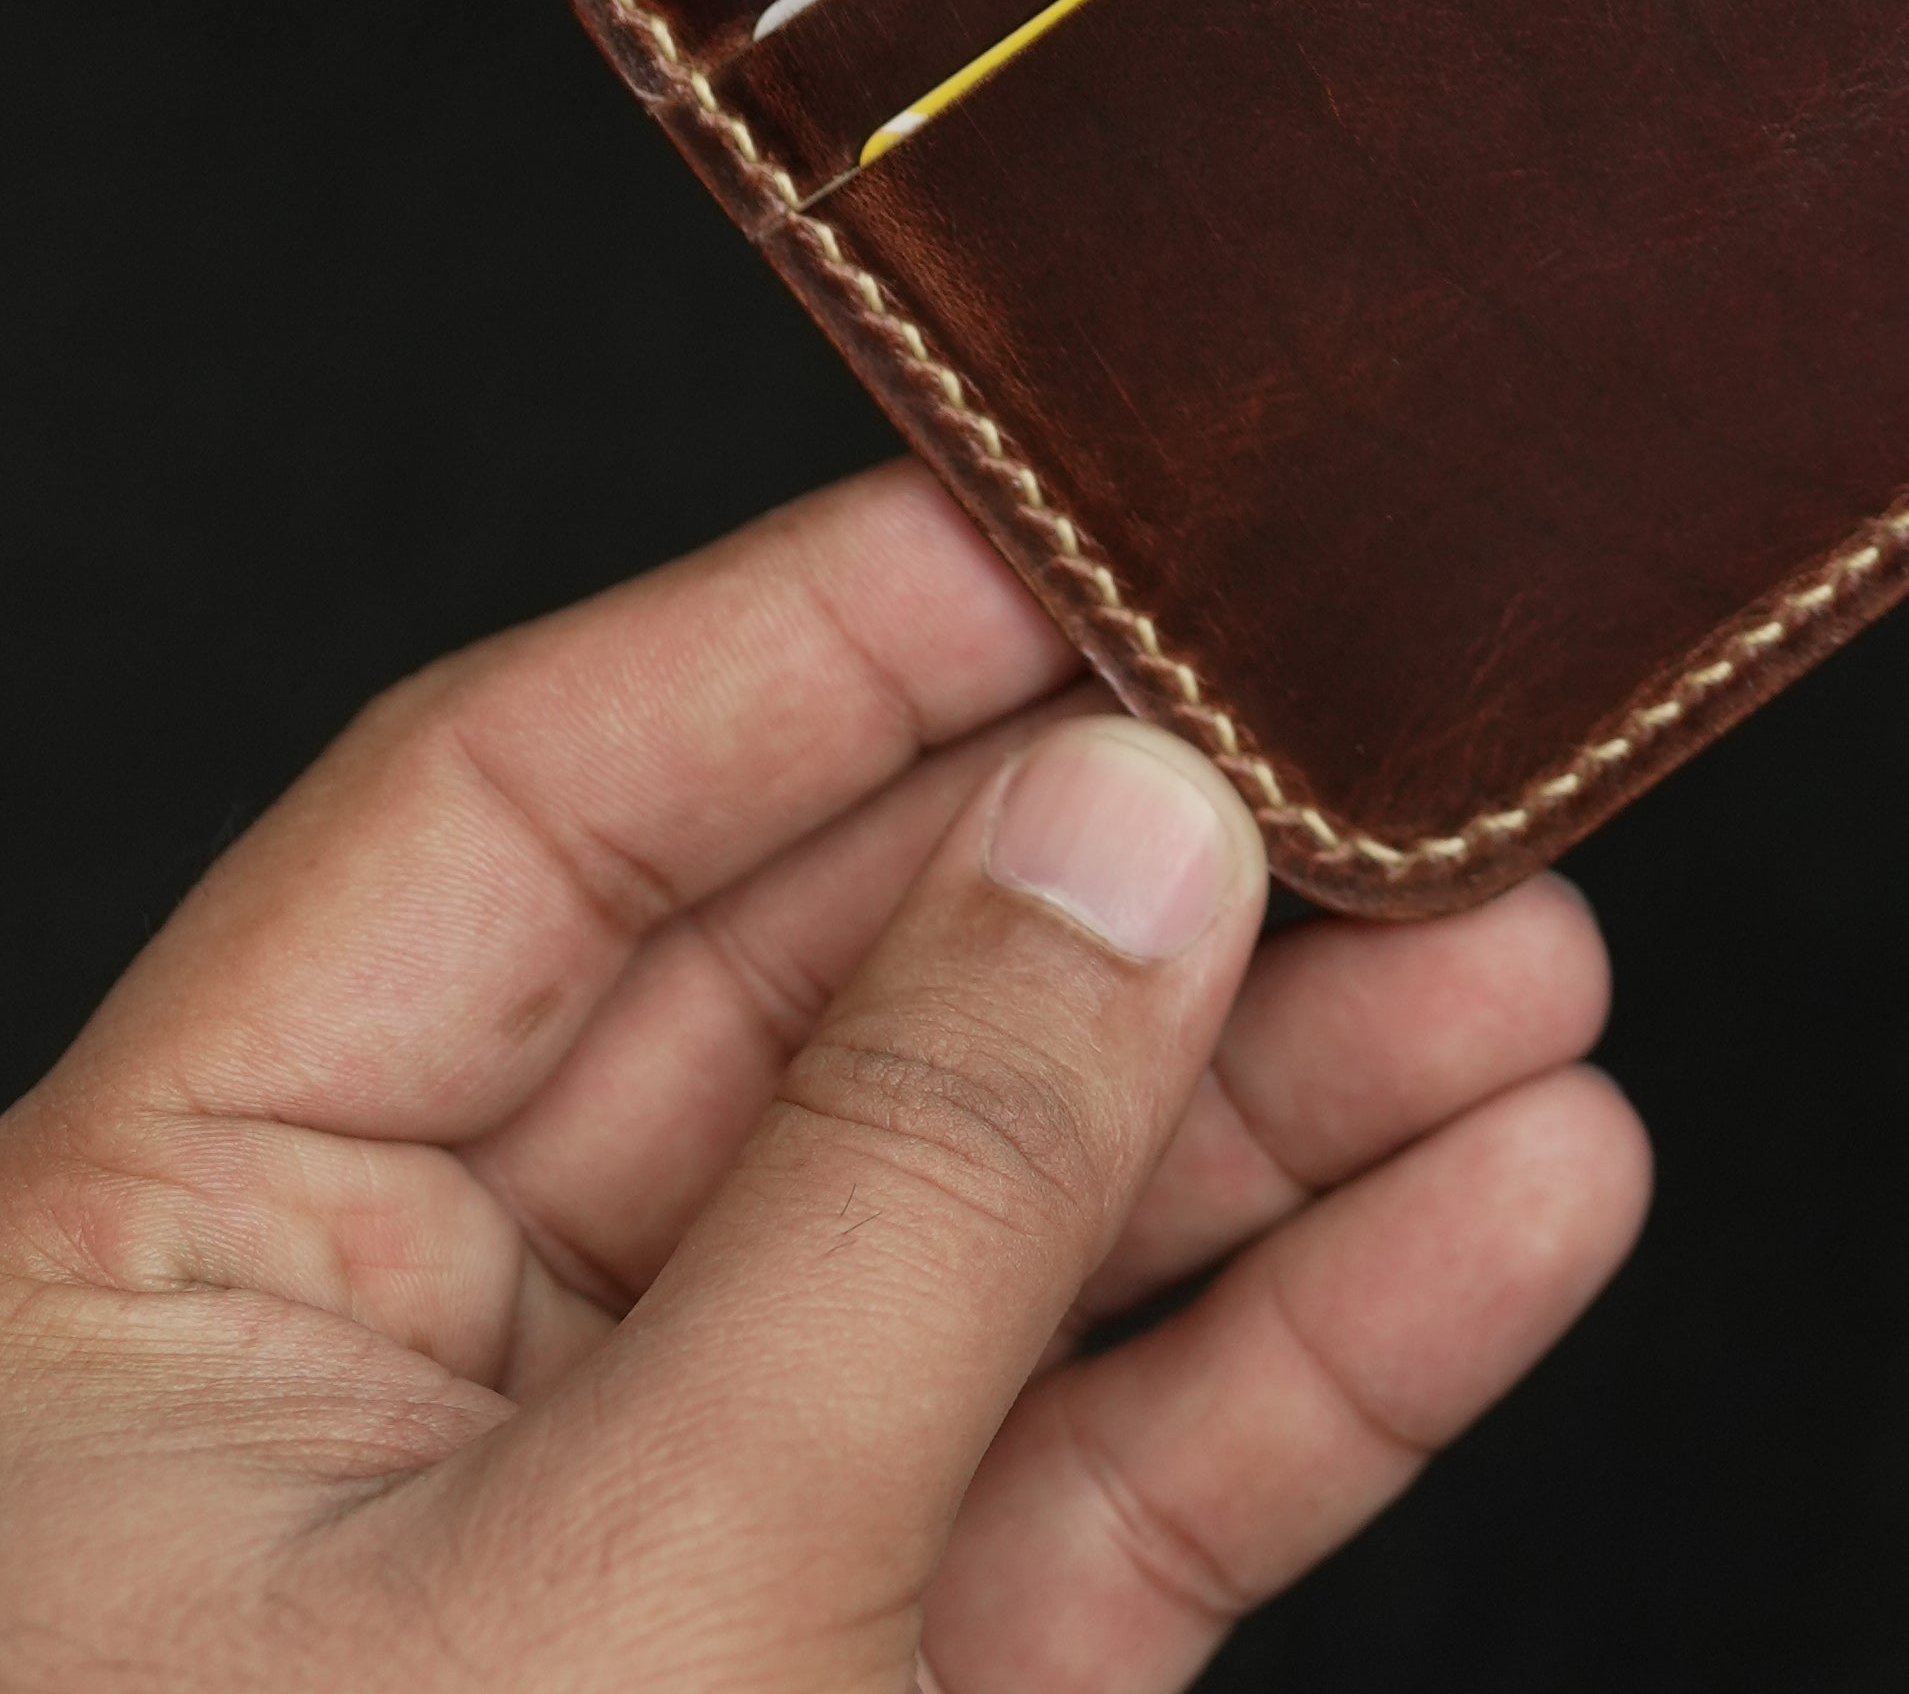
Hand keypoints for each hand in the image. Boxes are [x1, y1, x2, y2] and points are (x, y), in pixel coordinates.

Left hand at [0, 465, 1645, 1690]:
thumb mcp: (622, 1595)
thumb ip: (910, 1188)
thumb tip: (1127, 817)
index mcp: (165, 1279)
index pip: (519, 826)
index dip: (802, 650)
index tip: (1086, 524)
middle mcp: (399, 1381)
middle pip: (817, 1012)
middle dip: (1127, 897)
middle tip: (1405, 769)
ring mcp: (655, 1556)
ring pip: (1006, 1238)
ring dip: (1287, 1112)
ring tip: (1541, 971)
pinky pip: (1107, 1478)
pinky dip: (1315, 1357)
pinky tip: (1519, 1210)